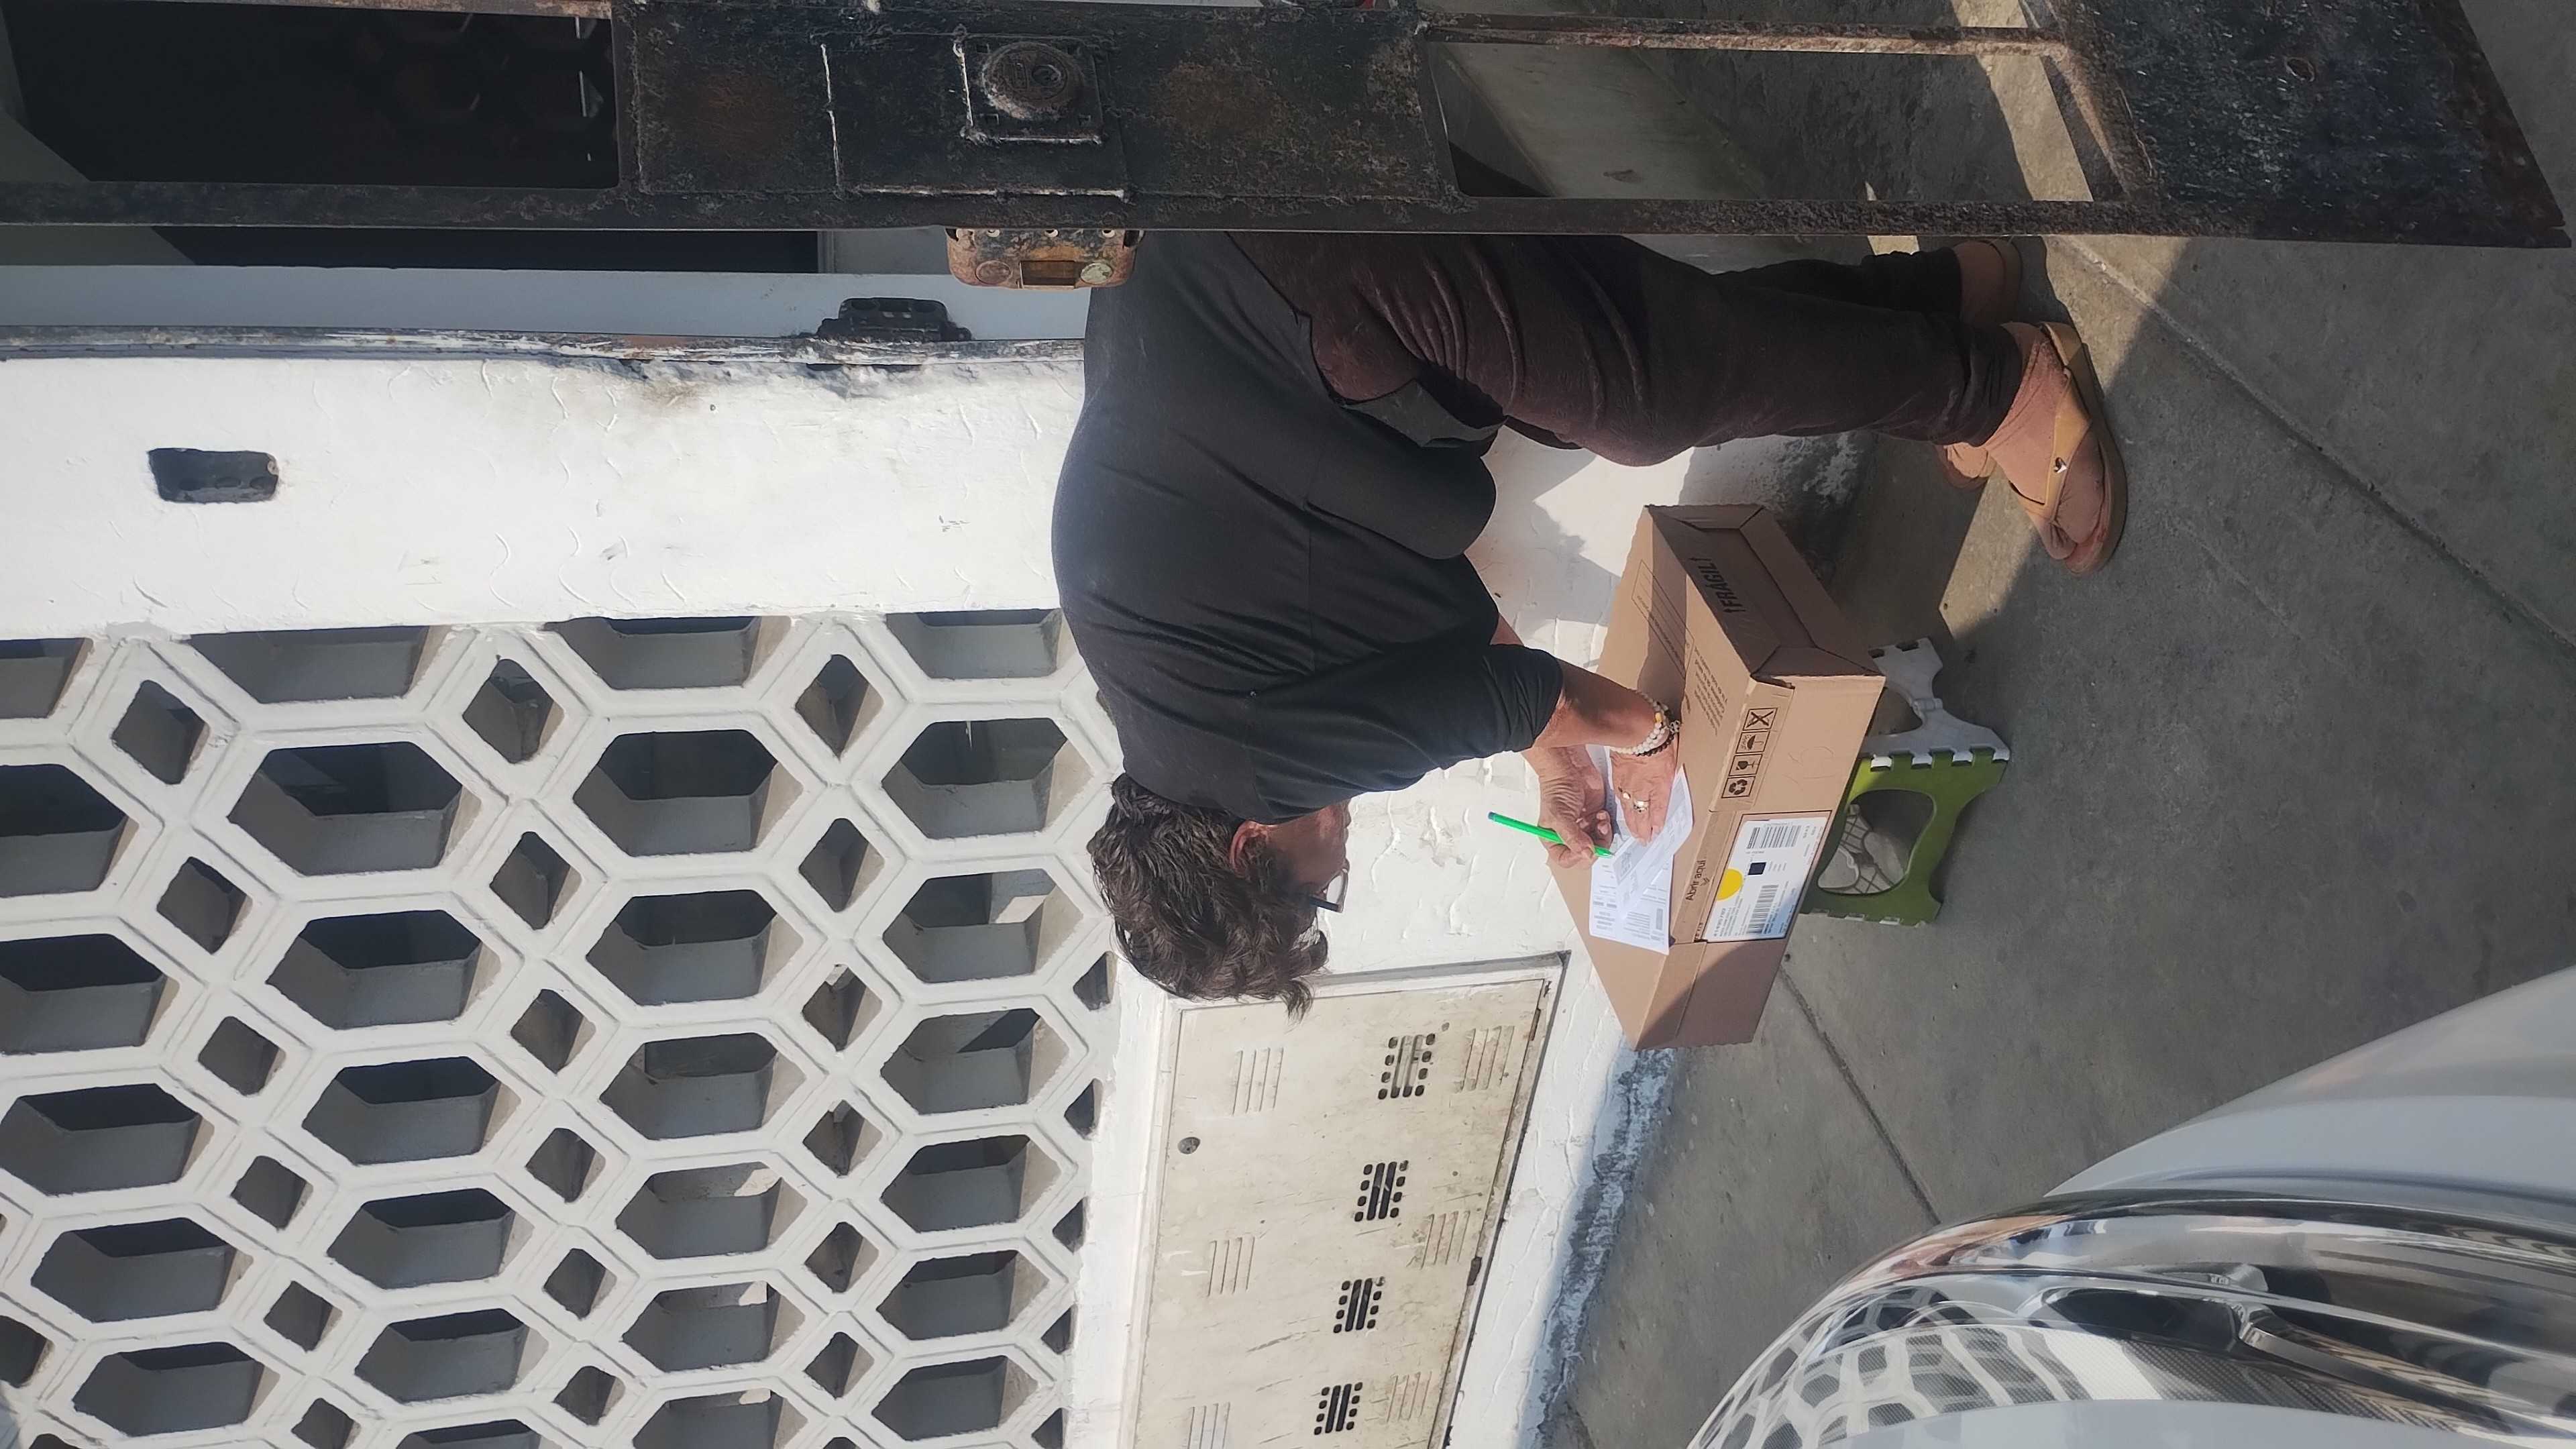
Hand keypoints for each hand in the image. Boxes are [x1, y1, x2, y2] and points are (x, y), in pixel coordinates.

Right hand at [1527, 746, 1609, 867]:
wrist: (1569, 767)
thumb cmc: (1557, 789)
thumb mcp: (1560, 816)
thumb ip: (1573, 837)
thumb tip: (1586, 854)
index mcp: (1553, 838)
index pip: (1566, 859)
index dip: (1577, 857)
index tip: (1586, 848)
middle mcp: (1568, 835)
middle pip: (1585, 854)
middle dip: (1594, 846)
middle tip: (1598, 833)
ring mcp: (1583, 827)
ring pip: (1598, 844)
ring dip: (1603, 835)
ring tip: (1600, 821)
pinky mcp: (1595, 818)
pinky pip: (1605, 831)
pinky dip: (1606, 825)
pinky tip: (1601, 814)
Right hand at [1610, 736, 1680, 839]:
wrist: (1636, 730)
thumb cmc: (1658, 740)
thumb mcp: (1673, 758)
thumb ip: (1670, 773)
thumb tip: (1670, 777)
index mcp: (1659, 785)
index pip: (1658, 810)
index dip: (1656, 824)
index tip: (1655, 833)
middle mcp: (1643, 789)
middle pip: (1642, 815)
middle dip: (1643, 830)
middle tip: (1644, 840)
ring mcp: (1629, 785)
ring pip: (1630, 809)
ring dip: (1633, 823)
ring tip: (1635, 833)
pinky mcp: (1617, 778)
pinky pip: (1621, 797)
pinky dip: (1624, 807)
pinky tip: (1624, 811)